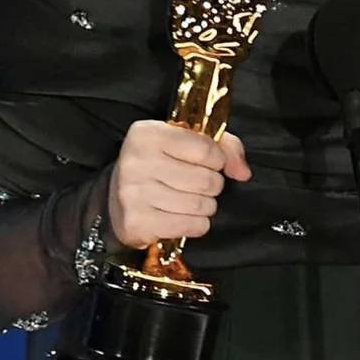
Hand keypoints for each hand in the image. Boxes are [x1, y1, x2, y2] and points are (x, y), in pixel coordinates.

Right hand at [108, 120, 249, 248]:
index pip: (207, 150)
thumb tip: (243, 172)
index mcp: (148, 134)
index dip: (217, 160)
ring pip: (201, 206)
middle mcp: (136, 161)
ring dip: (204, 206)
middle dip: (211, 185)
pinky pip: (191, 226)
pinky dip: (195, 224)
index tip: (209, 163)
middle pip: (207, 180)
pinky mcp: (137, 223)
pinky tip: (181, 216)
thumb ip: (223, 147)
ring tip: (187, 200)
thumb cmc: (158, 166)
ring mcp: (134, 194)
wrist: (116, 199)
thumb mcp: (185, 142)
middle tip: (195, 185)